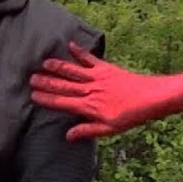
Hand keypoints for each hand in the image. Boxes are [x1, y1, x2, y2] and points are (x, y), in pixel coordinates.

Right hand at [29, 41, 159, 140]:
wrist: (151, 98)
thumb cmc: (131, 116)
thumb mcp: (109, 130)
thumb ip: (88, 130)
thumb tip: (68, 135)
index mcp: (89, 107)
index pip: (63, 102)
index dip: (47, 99)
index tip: (33, 95)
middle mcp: (90, 90)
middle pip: (64, 85)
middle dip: (46, 82)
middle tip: (31, 78)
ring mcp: (98, 78)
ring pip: (73, 71)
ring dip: (58, 66)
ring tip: (43, 63)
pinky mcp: (106, 69)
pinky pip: (90, 59)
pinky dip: (80, 52)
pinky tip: (70, 46)